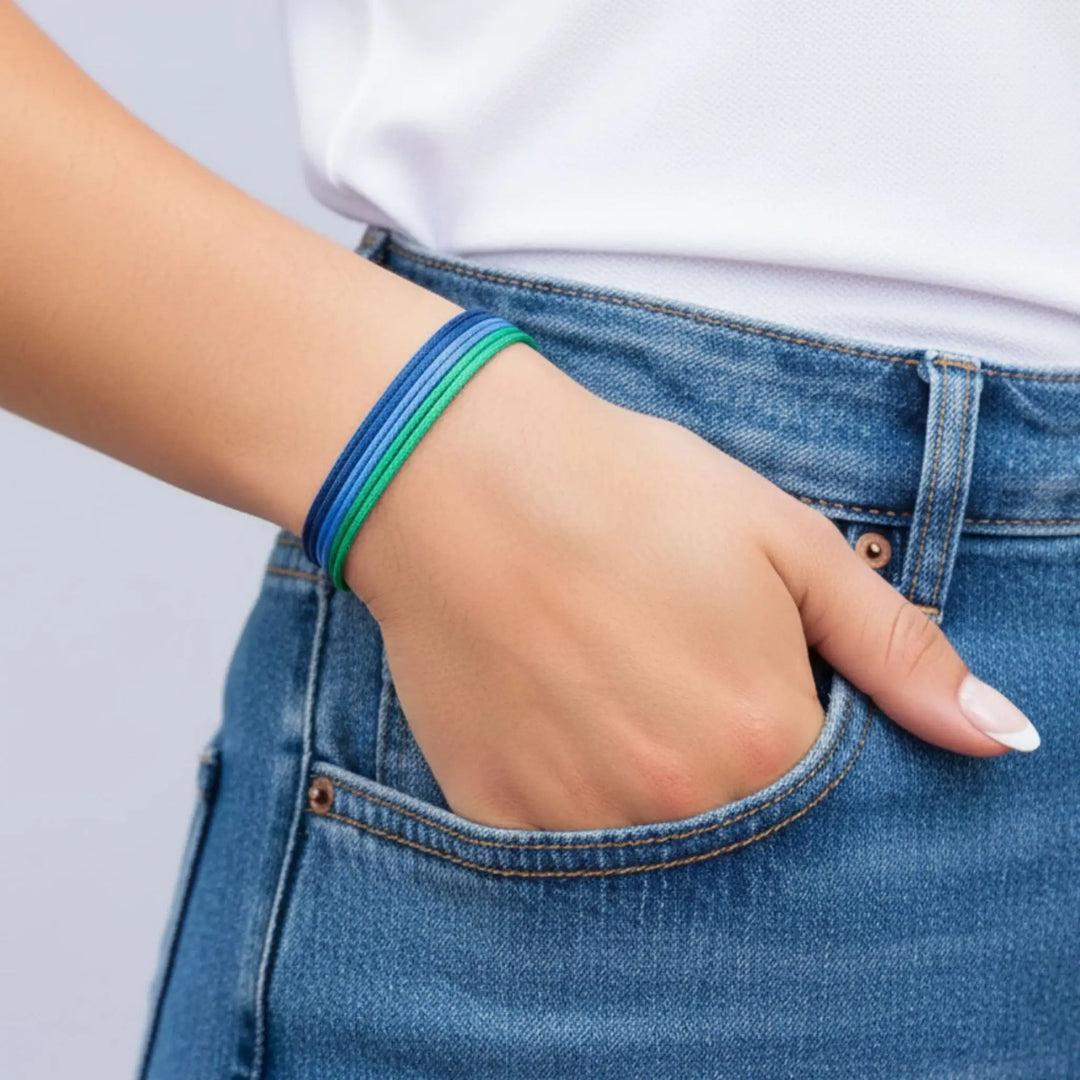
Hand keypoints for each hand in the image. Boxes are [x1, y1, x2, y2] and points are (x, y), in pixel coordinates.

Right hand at [344, 342, 1035, 830]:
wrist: (459, 472)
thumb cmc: (626, 490)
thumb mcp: (783, 542)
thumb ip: (895, 648)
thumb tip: (1001, 735)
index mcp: (763, 737)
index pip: (823, 786)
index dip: (784, 716)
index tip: (737, 663)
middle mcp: (677, 803)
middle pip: (736, 821)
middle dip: (717, 751)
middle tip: (660, 660)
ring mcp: (579, 820)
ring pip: (647, 837)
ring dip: (641, 776)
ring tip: (602, 673)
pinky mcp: (498, 816)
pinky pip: (558, 843)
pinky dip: (568, 785)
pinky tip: (550, 703)